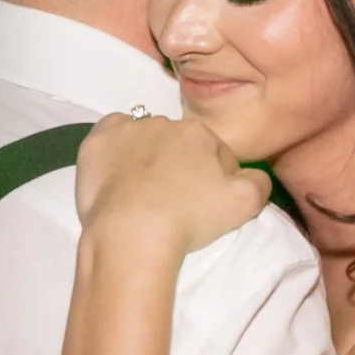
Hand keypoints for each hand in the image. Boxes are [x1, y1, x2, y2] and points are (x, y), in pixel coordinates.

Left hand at [74, 114, 270, 255]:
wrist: (132, 232)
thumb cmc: (190, 218)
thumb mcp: (245, 204)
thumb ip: (259, 182)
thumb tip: (253, 175)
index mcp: (199, 134)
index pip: (216, 154)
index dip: (216, 180)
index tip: (206, 205)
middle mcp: (163, 122)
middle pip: (180, 146)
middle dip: (182, 166)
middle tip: (175, 202)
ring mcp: (126, 130)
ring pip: (145, 139)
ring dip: (149, 157)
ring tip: (144, 192)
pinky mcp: (96, 143)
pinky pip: (111, 136)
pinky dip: (116, 149)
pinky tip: (119, 172)